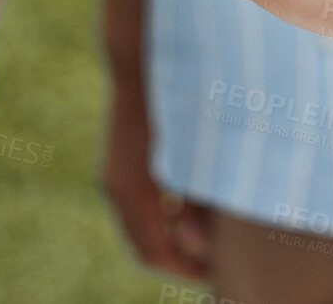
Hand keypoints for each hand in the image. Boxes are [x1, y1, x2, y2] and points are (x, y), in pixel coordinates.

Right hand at [103, 80, 211, 280]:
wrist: (143, 57)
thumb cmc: (178, 100)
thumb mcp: (194, 154)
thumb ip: (197, 203)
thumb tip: (198, 248)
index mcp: (131, 191)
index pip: (154, 254)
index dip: (187, 270)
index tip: (218, 275)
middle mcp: (115, 188)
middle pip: (145, 246)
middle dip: (181, 258)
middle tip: (218, 264)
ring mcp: (114, 175)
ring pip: (142, 226)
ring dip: (173, 237)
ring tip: (212, 239)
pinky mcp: (120, 164)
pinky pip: (139, 205)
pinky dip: (164, 215)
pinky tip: (194, 206)